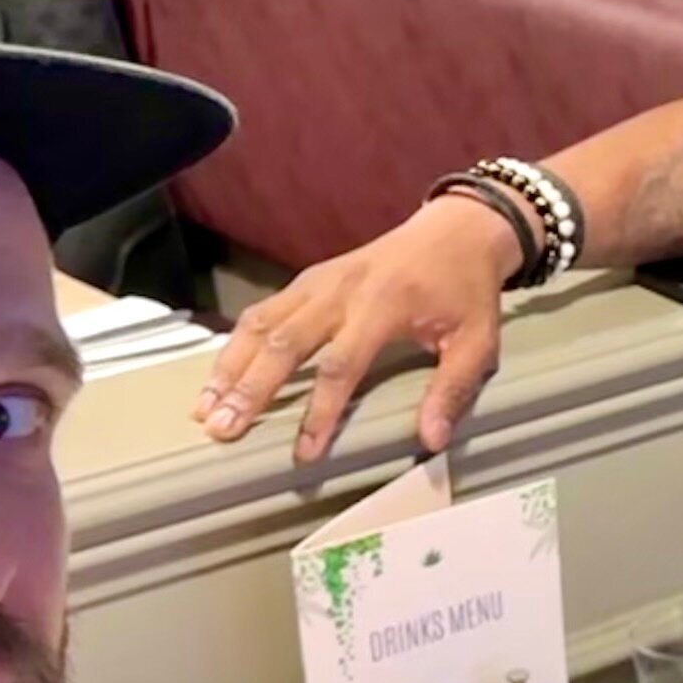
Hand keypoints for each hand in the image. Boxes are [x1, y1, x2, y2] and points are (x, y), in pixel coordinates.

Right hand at [199, 196, 527, 460]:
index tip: (304, 452)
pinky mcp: (307, 279)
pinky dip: (237, 342)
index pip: (341, 365)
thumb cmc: (466, 290)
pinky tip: (219, 374)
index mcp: (382, 305)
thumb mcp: (478, 340)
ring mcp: (318, 280)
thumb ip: (452, 389)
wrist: (456, 230)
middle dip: (251, 389)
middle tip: (223, 429)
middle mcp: (340, 290)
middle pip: (285, 342)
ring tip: (204, 407)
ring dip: (231, 366)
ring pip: (262, 322)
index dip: (320, 411)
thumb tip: (430, 439)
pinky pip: (264, 310)